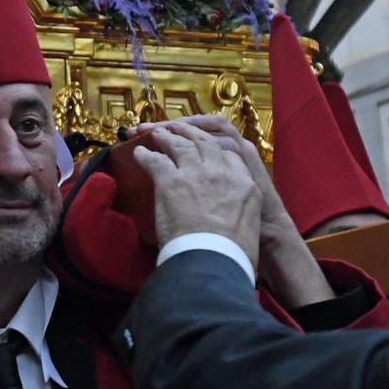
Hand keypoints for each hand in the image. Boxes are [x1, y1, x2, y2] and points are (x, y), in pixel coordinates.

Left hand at [136, 116, 332, 306]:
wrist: (212, 260)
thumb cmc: (233, 255)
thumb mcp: (250, 227)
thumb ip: (240, 213)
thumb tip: (227, 221)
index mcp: (245, 184)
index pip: (231, 156)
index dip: (215, 151)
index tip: (206, 152)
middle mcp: (221, 172)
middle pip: (205, 143)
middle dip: (190, 133)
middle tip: (178, 128)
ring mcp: (195, 173)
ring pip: (180, 145)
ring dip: (167, 137)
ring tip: (157, 132)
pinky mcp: (170, 181)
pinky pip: (155, 161)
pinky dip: (145, 155)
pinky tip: (139, 153)